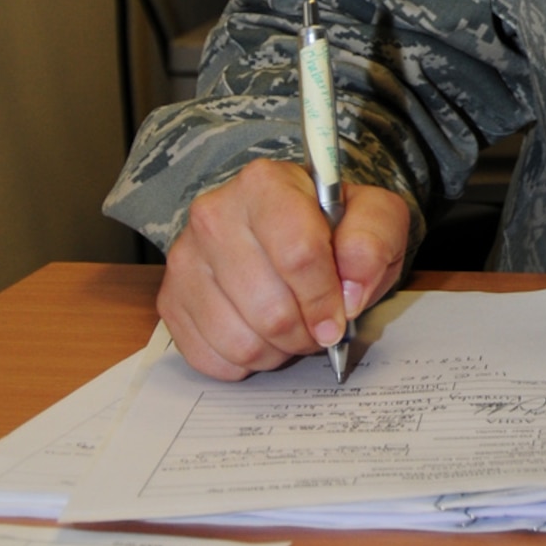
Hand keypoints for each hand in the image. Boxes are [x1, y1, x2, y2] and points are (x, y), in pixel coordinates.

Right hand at [157, 158, 410, 379]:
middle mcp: (214, 215)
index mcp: (265, 184)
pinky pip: (209, 358)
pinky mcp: (170, 300)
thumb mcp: (375, 217)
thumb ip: (373, 241)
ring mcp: (185, 259)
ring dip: (277, 350)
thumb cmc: (331, 225)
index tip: (340, 318)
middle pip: (269, 307)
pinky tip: (260, 334)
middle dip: (305, 332)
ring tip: (291, 329)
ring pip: (239, 340)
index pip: (297, 254)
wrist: (287, 228)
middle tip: (318, 326)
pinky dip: (245, 361)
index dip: (325, 298)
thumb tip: (350, 292)